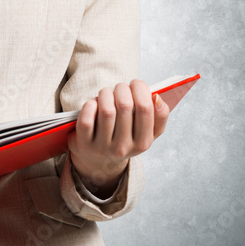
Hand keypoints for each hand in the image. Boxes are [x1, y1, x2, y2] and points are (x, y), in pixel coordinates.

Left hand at [67, 80, 169, 195]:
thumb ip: (159, 116)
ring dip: (106, 94)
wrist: (99, 161)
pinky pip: (87, 118)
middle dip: (122, 88)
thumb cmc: (125, 137)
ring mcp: (103, 147)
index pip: (146, 109)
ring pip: (106, 110)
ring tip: (107, 93)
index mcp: (143, 143)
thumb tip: (156, 97)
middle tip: (120, 87)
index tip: (136, 84)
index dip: (141, 89)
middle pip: (125, 106)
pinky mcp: (85, 144)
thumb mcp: (147, 132)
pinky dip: (90, 105)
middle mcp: (123, 148)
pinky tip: (94, 104)